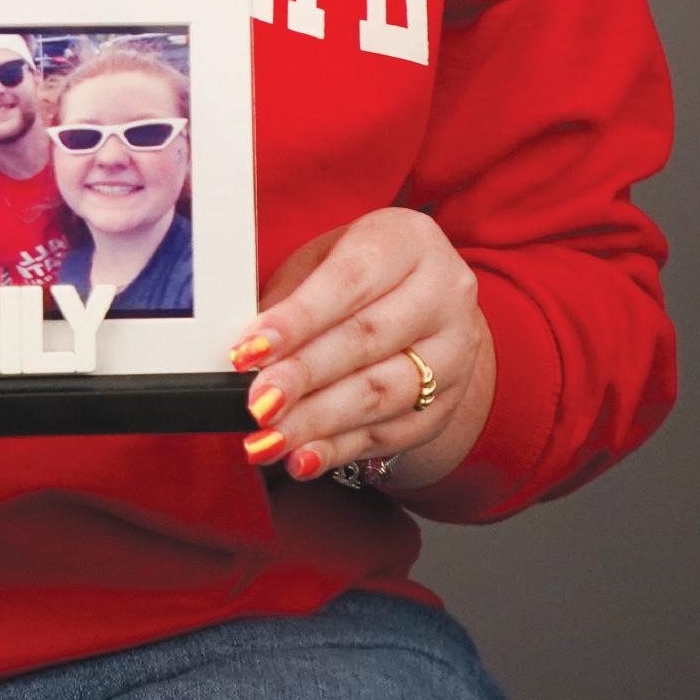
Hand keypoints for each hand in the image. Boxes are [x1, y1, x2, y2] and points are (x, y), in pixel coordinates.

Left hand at [230, 210, 494, 490]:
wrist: (419, 301)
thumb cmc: (355, 277)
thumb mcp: (321, 263)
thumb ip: (287, 302)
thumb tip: (246, 355)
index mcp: (407, 241)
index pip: (349, 281)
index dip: (297, 319)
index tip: (249, 350)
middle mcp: (443, 292)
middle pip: (367, 340)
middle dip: (303, 376)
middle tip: (256, 403)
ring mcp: (454, 352)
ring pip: (382, 393)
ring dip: (318, 422)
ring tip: (269, 439)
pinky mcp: (447, 402)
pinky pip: (391, 433)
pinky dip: (340, 448)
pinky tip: (302, 458)